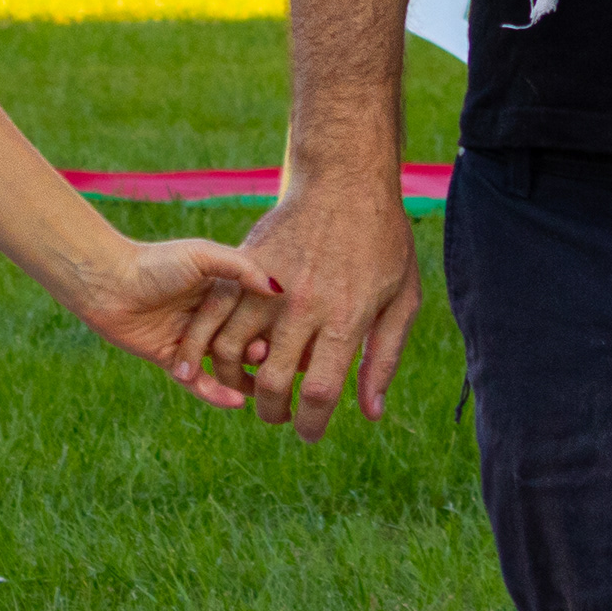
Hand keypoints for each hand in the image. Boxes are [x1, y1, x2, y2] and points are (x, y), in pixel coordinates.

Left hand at [64, 234, 274, 410]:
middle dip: (263, 355)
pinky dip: (215, 393)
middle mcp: (210, 317)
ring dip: (244, 379)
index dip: (275, 327)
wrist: (106, 281)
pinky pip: (197, 382)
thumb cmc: (155, 262)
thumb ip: (239, 268)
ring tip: (263, 390)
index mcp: (221, 291)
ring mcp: (191, 340)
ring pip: (224, 366)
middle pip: (244, 342)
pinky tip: (236, 402)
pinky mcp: (172, 359)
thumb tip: (278, 288)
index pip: (257, 314)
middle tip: (280, 365)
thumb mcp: (202, 256)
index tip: (299, 338)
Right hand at [228, 175, 423, 440]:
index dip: (310, 423)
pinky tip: (223, 354)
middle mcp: (303, 305)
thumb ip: (383, 358)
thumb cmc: (384, 241)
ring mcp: (268, 282)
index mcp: (344, 319)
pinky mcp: (246, 262)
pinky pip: (215, 312)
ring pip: (230, 350)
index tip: (309, 431)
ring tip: (249, 387)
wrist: (346, 179)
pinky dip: (209, 341)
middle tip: (280, 414)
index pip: (318, 392)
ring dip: (234, 380)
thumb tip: (369, 412)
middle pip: (270, 381)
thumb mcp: (402, 300)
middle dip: (272, 411)